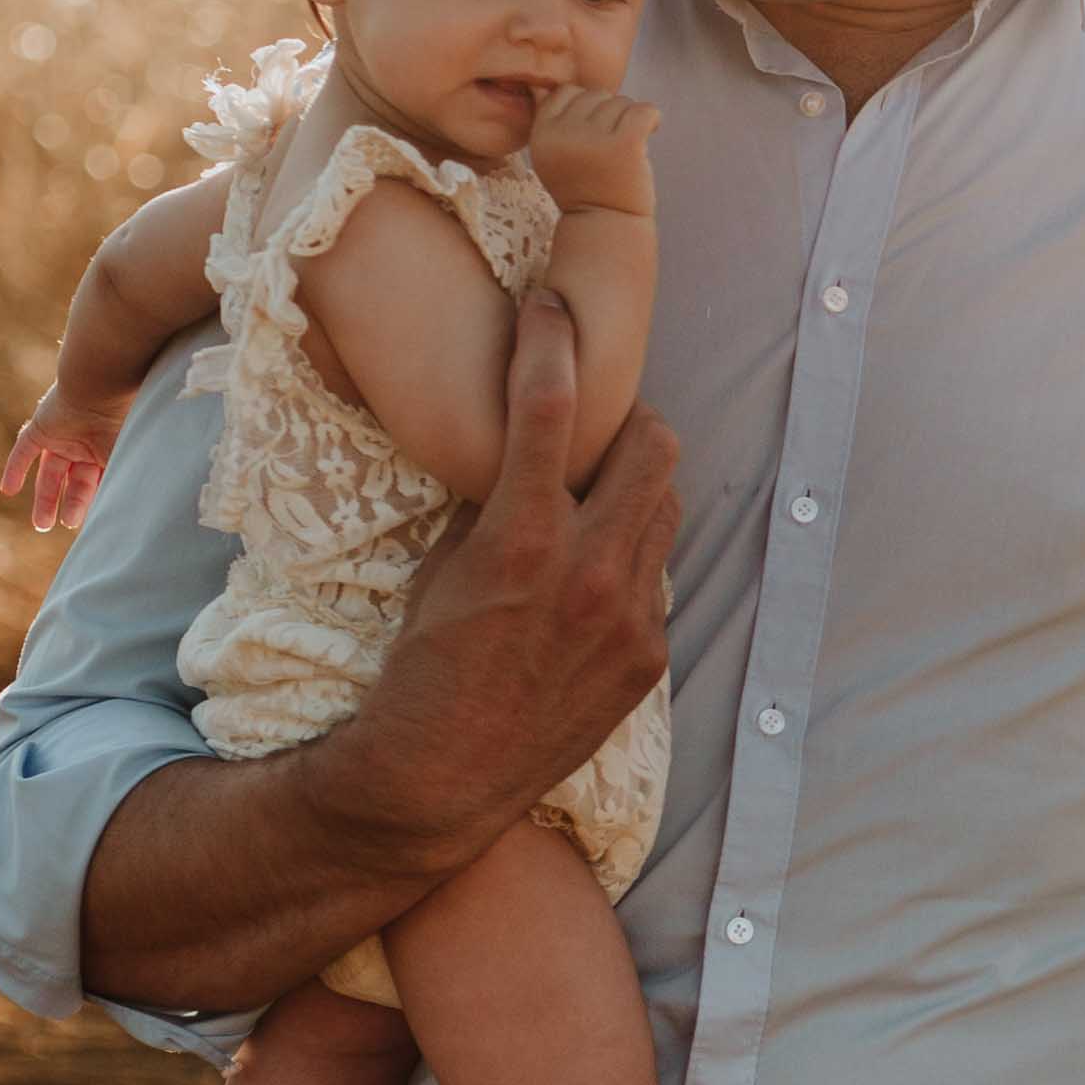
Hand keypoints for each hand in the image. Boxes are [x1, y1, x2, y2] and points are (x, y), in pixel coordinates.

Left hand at [0, 387, 125, 531]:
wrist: (102, 387)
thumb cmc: (123, 421)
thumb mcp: (128, 460)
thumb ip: (126, 485)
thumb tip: (132, 516)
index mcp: (109, 449)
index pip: (98, 482)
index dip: (94, 502)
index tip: (94, 524)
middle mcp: (86, 443)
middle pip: (74, 481)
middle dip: (71, 505)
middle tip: (66, 526)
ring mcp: (63, 436)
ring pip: (50, 472)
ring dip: (45, 498)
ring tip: (41, 525)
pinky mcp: (41, 427)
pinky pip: (24, 451)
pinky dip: (15, 470)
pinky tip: (7, 491)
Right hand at [326, 291, 675, 863]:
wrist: (439, 779)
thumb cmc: (418, 669)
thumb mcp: (439, 569)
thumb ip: (491, 505)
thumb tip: (520, 457)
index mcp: (524, 537)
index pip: (553, 404)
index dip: (553, 338)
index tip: (551, 305)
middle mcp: (592, 570)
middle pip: (656, 445)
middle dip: (629, 419)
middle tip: (595, 424)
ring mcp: (631, 616)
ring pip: (666, 509)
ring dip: (635, 488)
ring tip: (594, 495)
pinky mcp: (648, 656)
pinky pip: (658, 577)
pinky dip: (630, 558)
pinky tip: (592, 574)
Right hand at [526, 81, 660, 214]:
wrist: (606, 228)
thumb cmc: (584, 190)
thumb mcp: (552, 157)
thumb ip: (548, 121)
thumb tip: (539, 85)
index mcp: (542, 134)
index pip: (566, 92)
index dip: (586, 108)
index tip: (596, 132)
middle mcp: (564, 134)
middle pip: (596, 95)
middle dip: (610, 114)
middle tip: (613, 145)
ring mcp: (594, 138)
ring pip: (621, 102)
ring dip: (630, 120)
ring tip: (626, 149)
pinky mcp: (625, 144)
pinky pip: (645, 110)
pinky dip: (652, 119)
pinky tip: (650, 134)